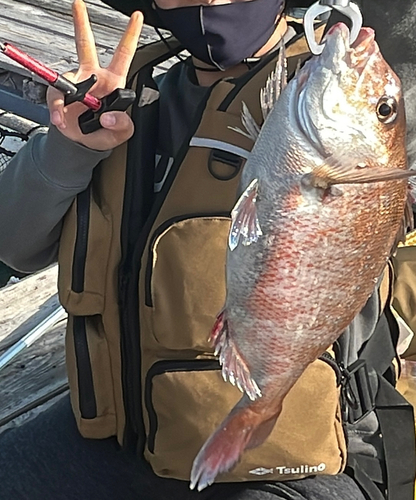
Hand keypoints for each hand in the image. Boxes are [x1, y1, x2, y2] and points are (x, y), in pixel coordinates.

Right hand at [47, 0, 142, 150]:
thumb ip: (123, 125)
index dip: (130, 36)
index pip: (124, 55)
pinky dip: (57, 110)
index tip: (137, 17)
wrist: (84, 144)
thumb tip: (108, 116)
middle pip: (85, 45)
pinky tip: (61, 119)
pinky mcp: (61, 95)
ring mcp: (75, 84)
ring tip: (65, 115)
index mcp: (114, 82)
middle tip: (78, 4)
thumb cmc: (105, 133)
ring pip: (65, 77)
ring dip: (64, 97)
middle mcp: (93, 77)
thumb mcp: (123, 134)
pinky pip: (56, 97)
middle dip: (81, 23)